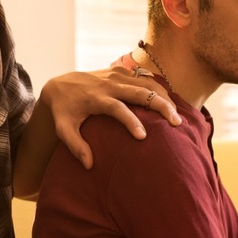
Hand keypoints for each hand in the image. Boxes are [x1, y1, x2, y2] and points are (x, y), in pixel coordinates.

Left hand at [39, 67, 181, 169]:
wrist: (60, 85)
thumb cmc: (64, 112)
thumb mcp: (64, 129)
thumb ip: (75, 146)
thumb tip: (89, 165)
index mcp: (96, 98)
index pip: (117, 108)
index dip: (131, 121)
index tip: (143, 137)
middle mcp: (108, 84)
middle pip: (140, 91)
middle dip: (160, 106)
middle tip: (176, 123)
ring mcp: (116, 75)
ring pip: (147, 83)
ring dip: (164, 98)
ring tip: (177, 116)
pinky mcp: (121, 72)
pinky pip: (145, 78)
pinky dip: (159, 89)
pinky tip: (170, 103)